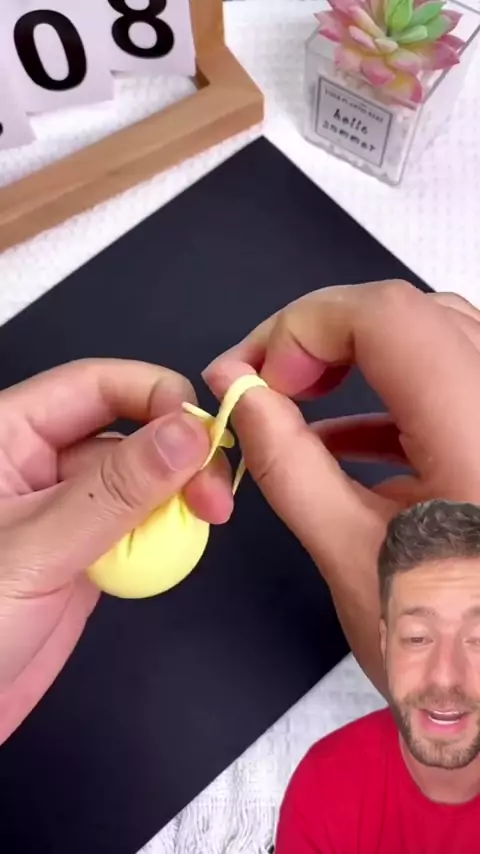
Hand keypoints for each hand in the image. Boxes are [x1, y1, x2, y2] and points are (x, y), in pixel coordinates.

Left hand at [0, 359, 231, 743]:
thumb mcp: (36, 549)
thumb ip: (115, 490)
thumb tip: (188, 432)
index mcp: (8, 436)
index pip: (95, 384)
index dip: (156, 396)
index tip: (204, 433)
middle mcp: (37, 464)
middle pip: (128, 431)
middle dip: (180, 457)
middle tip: (215, 498)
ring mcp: (63, 511)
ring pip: (140, 481)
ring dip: (176, 501)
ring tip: (201, 526)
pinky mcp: (82, 554)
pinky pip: (137, 527)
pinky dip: (162, 538)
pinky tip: (171, 555)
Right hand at [204, 281, 479, 693]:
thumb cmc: (447, 655)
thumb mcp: (351, 556)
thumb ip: (287, 463)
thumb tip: (238, 391)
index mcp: (478, 436)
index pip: (388, 317)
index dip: (305, 329)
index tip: (257, 381)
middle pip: (410, 314)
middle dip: (321, 336)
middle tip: (264, 381)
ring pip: (431, 338)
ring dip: (354, 358)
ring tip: (292, 398)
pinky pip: (447, 384)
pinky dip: (386, 396)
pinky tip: (336, 435)